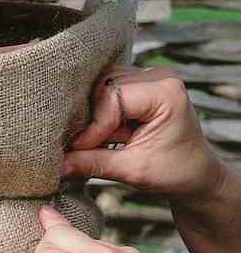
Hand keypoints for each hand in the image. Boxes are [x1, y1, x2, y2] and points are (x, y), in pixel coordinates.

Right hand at [62, 66, 226, 204]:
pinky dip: (103, 113)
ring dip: (97, 116)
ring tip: (105, 141)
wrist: (196, 175)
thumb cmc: (173, 172)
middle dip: (93, 118)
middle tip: (88, 147)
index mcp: (166, 93)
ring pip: (103, 86)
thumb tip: (57, 165)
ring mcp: (151, 77)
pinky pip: (109, 90)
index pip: (112, 98)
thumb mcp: (131, 170)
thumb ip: (92, 163)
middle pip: (105, 86)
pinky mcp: (142, 85)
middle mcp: (160, 76)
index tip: (80, 151)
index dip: (94, 126)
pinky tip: (109, 133)